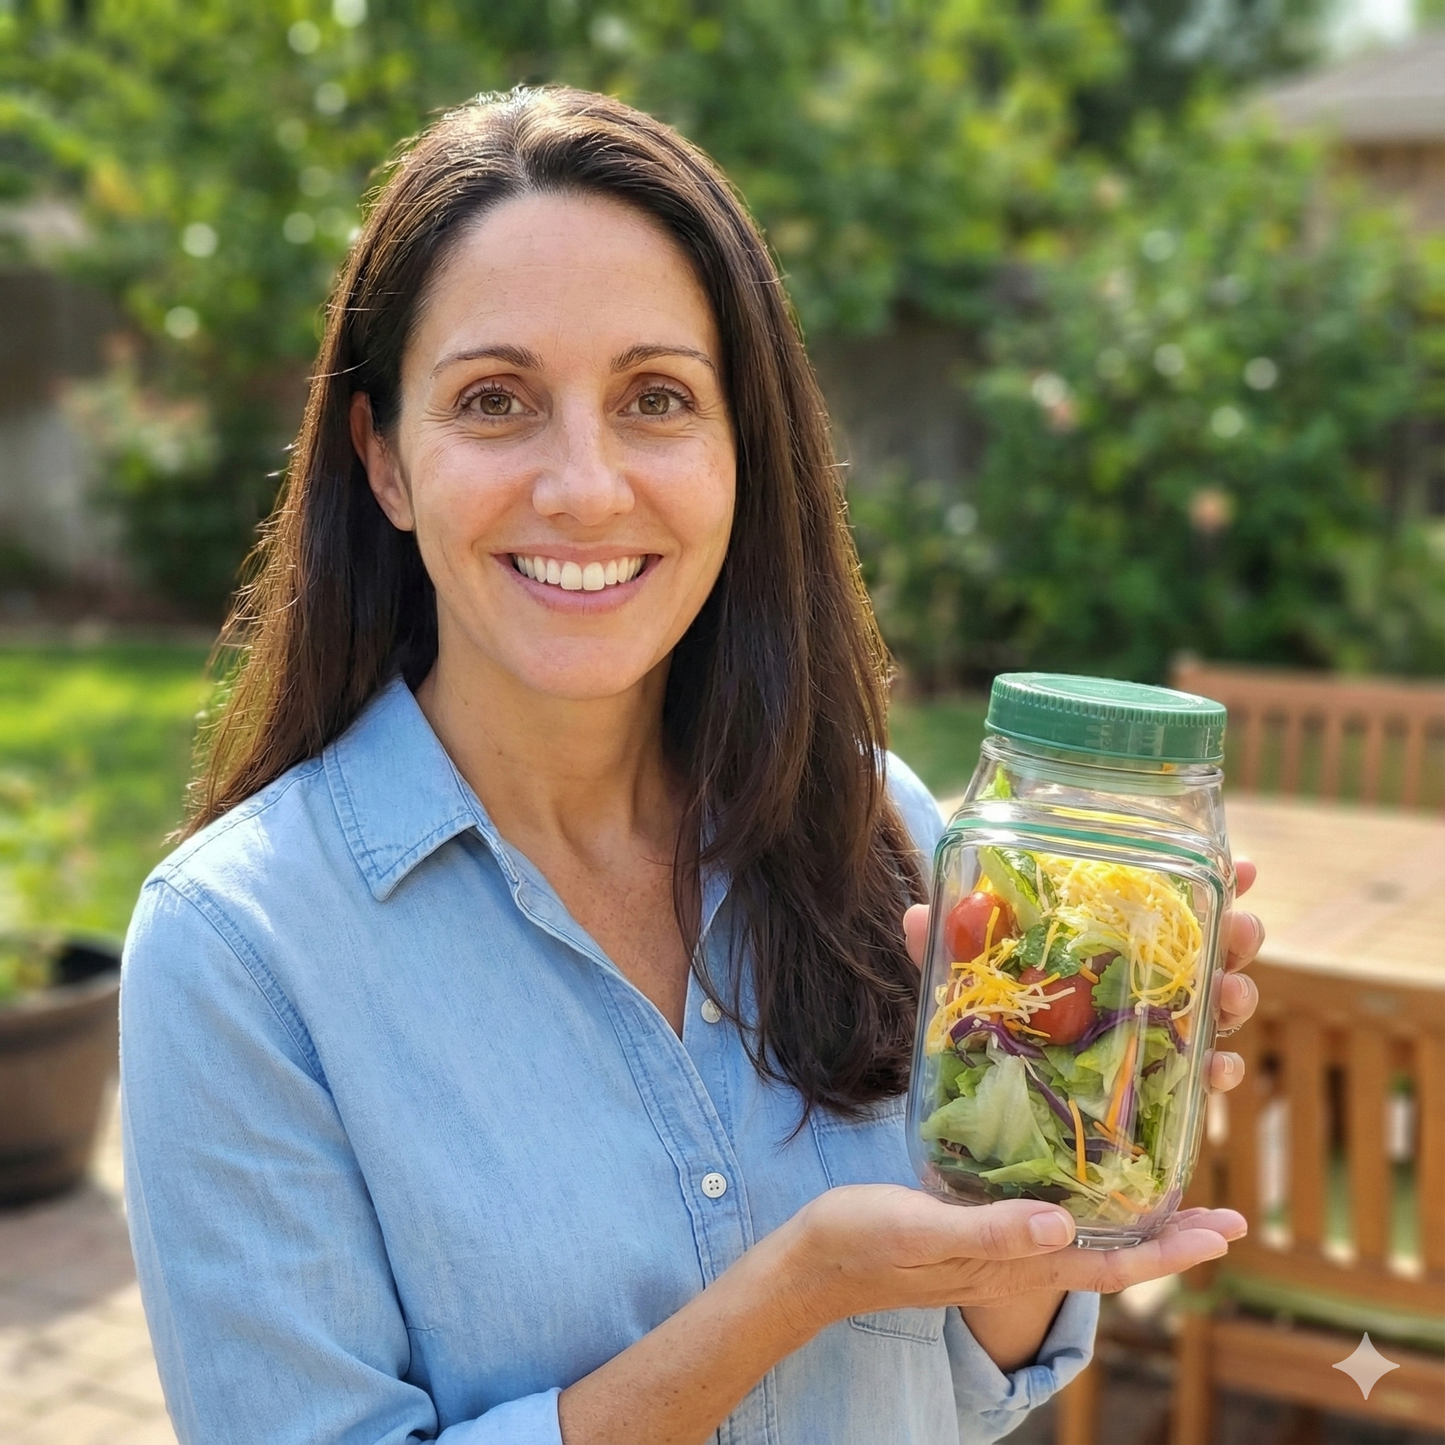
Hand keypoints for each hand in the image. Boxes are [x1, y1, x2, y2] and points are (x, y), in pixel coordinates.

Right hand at [777, 1186, 1244, 1331]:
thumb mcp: (923, 1228)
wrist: (814, 1264)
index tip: (1222, 1233)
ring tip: (1174, 1199)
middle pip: (1111, 1256)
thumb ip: (991, 1231)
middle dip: (1170, 1239)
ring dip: (1135, 1224)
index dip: (1169, 1251)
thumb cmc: (864, 1240)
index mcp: (1013, 1264)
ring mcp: (997, 1251)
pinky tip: (1081, 1182)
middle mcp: (1017, 1262)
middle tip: (1224, 1217)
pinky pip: (1047, 1225)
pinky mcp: (974, 1232)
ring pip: (1084, 1240)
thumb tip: (1064, 1227)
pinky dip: (1083, 1207)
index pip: (1109, 1265)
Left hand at [901, 859, 1265, 1096]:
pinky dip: (1215, 1073)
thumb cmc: (986, 1027)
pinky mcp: (1156, 1092)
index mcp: (1107, 947)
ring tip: (1231, 992)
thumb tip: (916, 915)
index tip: (1242, 866)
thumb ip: (945, 950)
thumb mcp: (963, 984)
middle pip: (1206, 952)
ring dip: (1234, 996)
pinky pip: (1197, 1081)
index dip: (1210, 884)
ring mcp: (1154, 1038)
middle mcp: (1140, 987)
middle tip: (1244, 926)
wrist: (985, 1114)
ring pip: (1214, 1010)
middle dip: (1237, 937)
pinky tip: (1217, 1069)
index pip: (1166, 906)